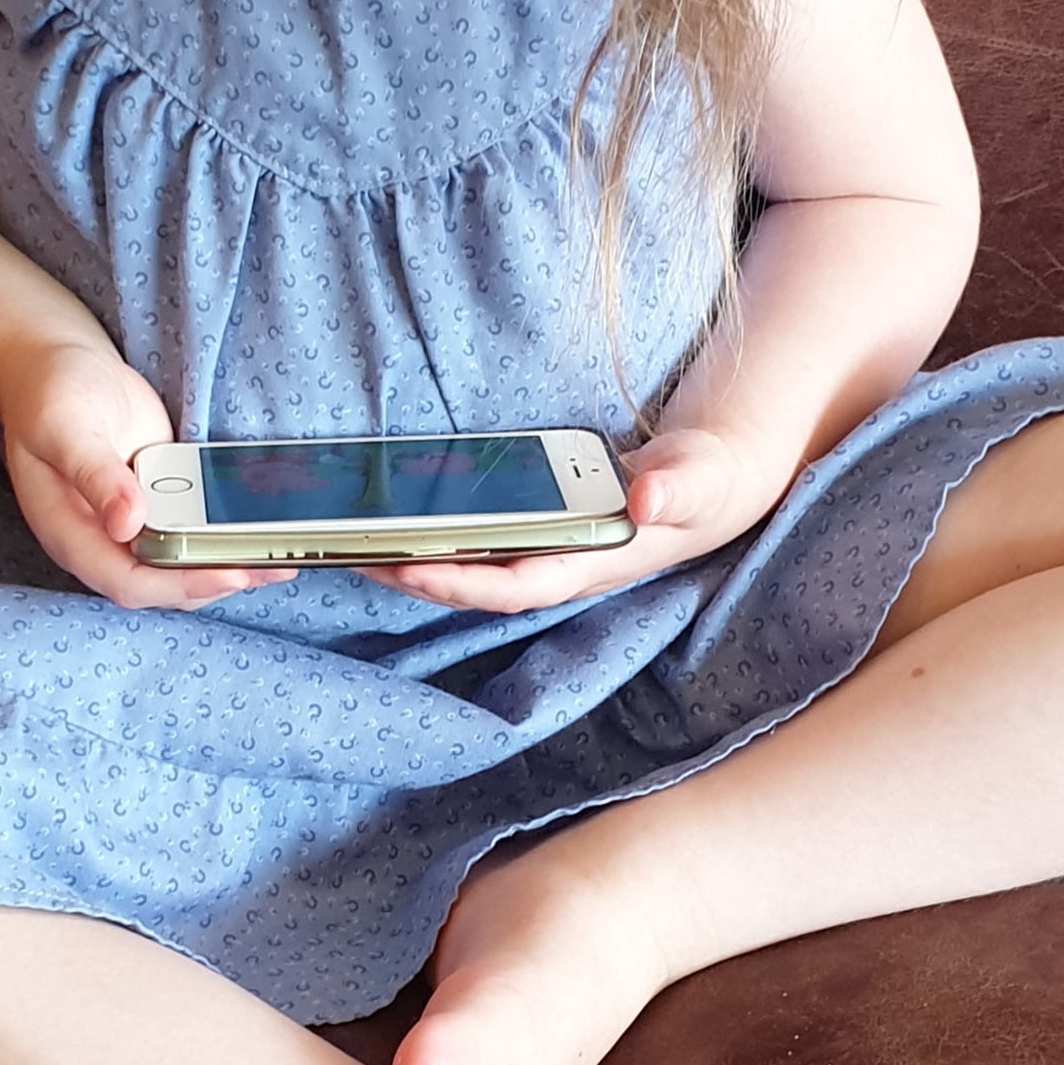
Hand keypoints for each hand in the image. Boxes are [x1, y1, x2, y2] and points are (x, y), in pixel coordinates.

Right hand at [0, 339, 295, 610]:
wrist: (58, 364)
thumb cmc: (50, 393)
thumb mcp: (64, 426)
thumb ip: (93, 473)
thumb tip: (127, 524)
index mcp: (72, 533)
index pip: (128, 582)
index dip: (179, 585)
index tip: (229, 574)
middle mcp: (103, 539)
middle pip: (164, 582)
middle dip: (218, 579)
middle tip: (275, 565)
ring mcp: (132, 523)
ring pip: (182, 562)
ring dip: (228, 560)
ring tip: (282, 552)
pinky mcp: (157, 501)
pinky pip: (191, 529)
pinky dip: (223, 531)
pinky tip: (263, 522)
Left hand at [357, 424, 781, 616]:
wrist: (712, 480)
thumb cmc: (705, 481)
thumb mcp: (702, 479)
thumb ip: (680, 487)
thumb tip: (649, 498)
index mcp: (593, 563)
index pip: (518, 585)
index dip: (464, 582)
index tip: (412, 571)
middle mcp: (561, 566)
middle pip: (477, 582)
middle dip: (416, 574)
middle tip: (351, 555)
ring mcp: (547, 550)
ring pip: (470, 565)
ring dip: (415, 558)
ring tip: (353, 541)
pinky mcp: (537, 528)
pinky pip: (478, 538)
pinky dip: (437, 534)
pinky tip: (395, 517)